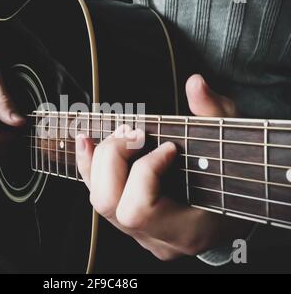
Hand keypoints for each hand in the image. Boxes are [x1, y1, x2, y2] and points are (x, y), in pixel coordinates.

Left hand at [76, 74, 251, 260]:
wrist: (235, 211)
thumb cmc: (238, 179)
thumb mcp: (232, 144)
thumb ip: (214, 114)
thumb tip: (195, 84)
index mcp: (185, 230)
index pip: (141, 208)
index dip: (146, 170)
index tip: (168, 146)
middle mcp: (157, 238)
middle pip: (110, 204)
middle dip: (114, 159)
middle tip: (135, 134)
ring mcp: (140, 233)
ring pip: (99, 201)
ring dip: (99, 160)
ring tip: (117, 132)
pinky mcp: (130, 222)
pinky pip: (99, 196)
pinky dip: (90, 166)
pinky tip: (85, 140)